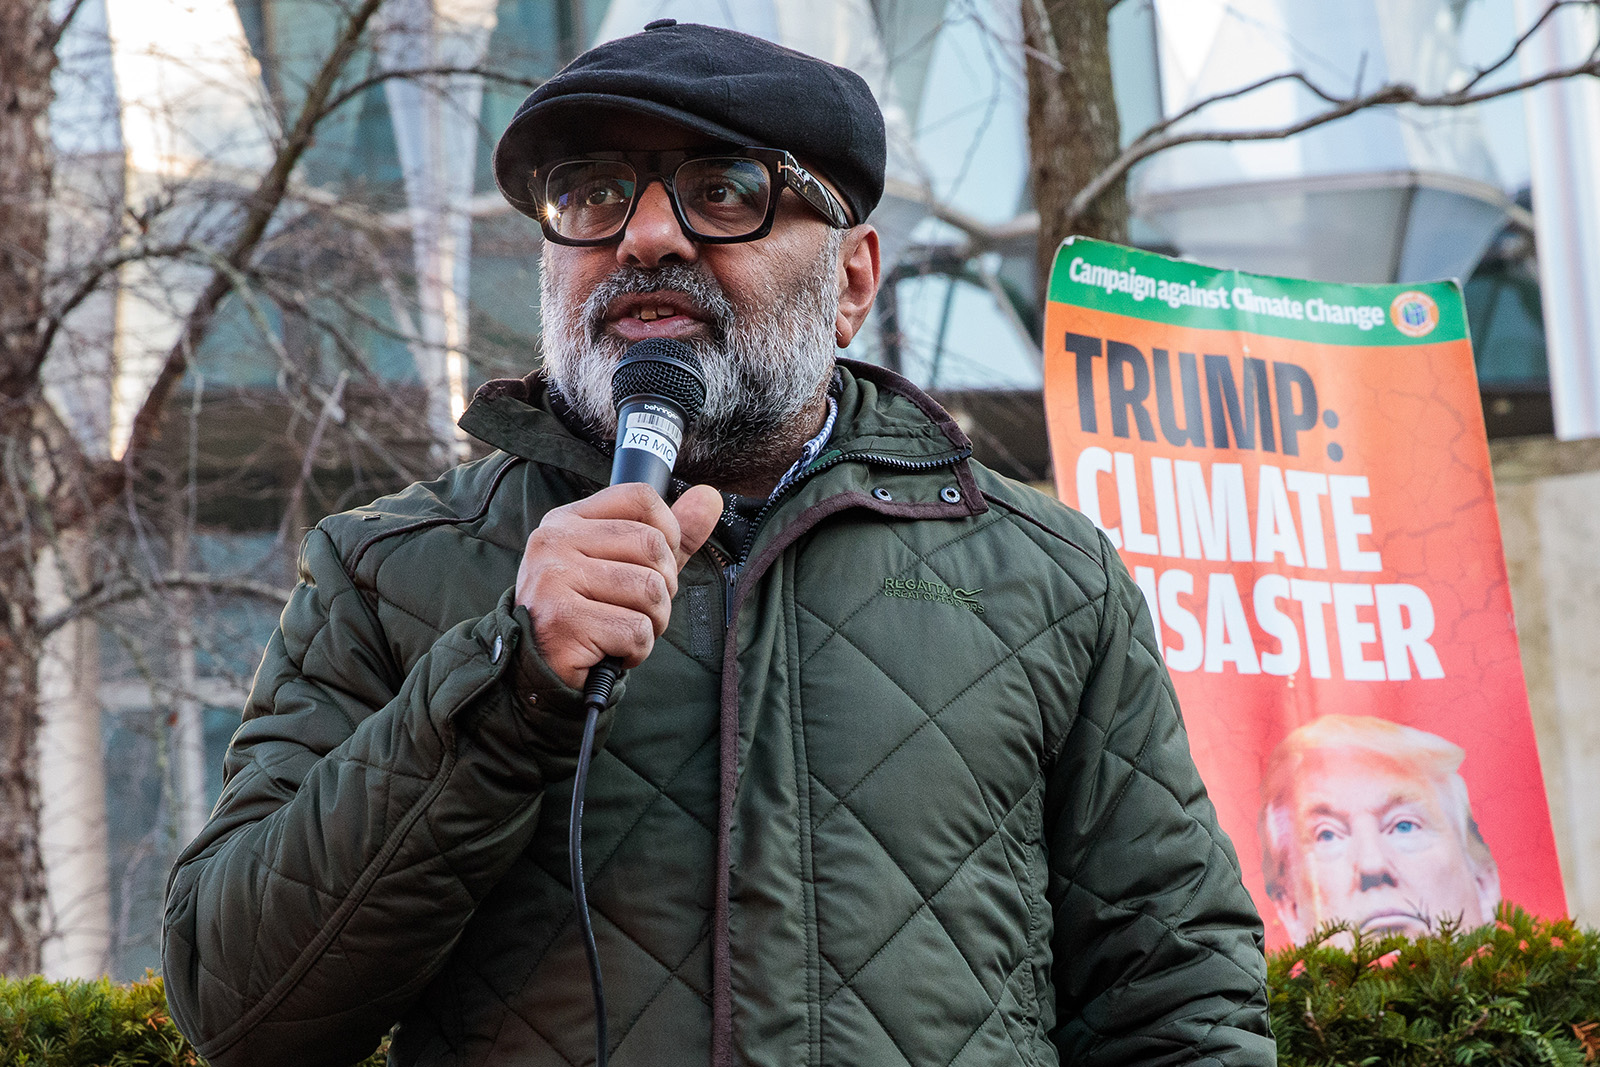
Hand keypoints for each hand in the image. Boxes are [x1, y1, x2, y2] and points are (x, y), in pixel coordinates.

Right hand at [515, 482, 722, 687]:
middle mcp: (555, 541)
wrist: (540, 670)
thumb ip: (669, 535)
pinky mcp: (562, 620)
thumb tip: (711, 497)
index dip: (669, 530)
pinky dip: (637, 649)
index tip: (660, 563)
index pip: (640, 497)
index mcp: (569, 519)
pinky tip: (613, 651)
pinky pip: (635, 629)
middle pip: (652, 545)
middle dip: (664, 588)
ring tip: (626, 633)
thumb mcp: (629, 566)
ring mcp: (554, 579)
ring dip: (654, 622)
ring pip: (649, 589)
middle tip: (640, 610)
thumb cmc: (590, 614)